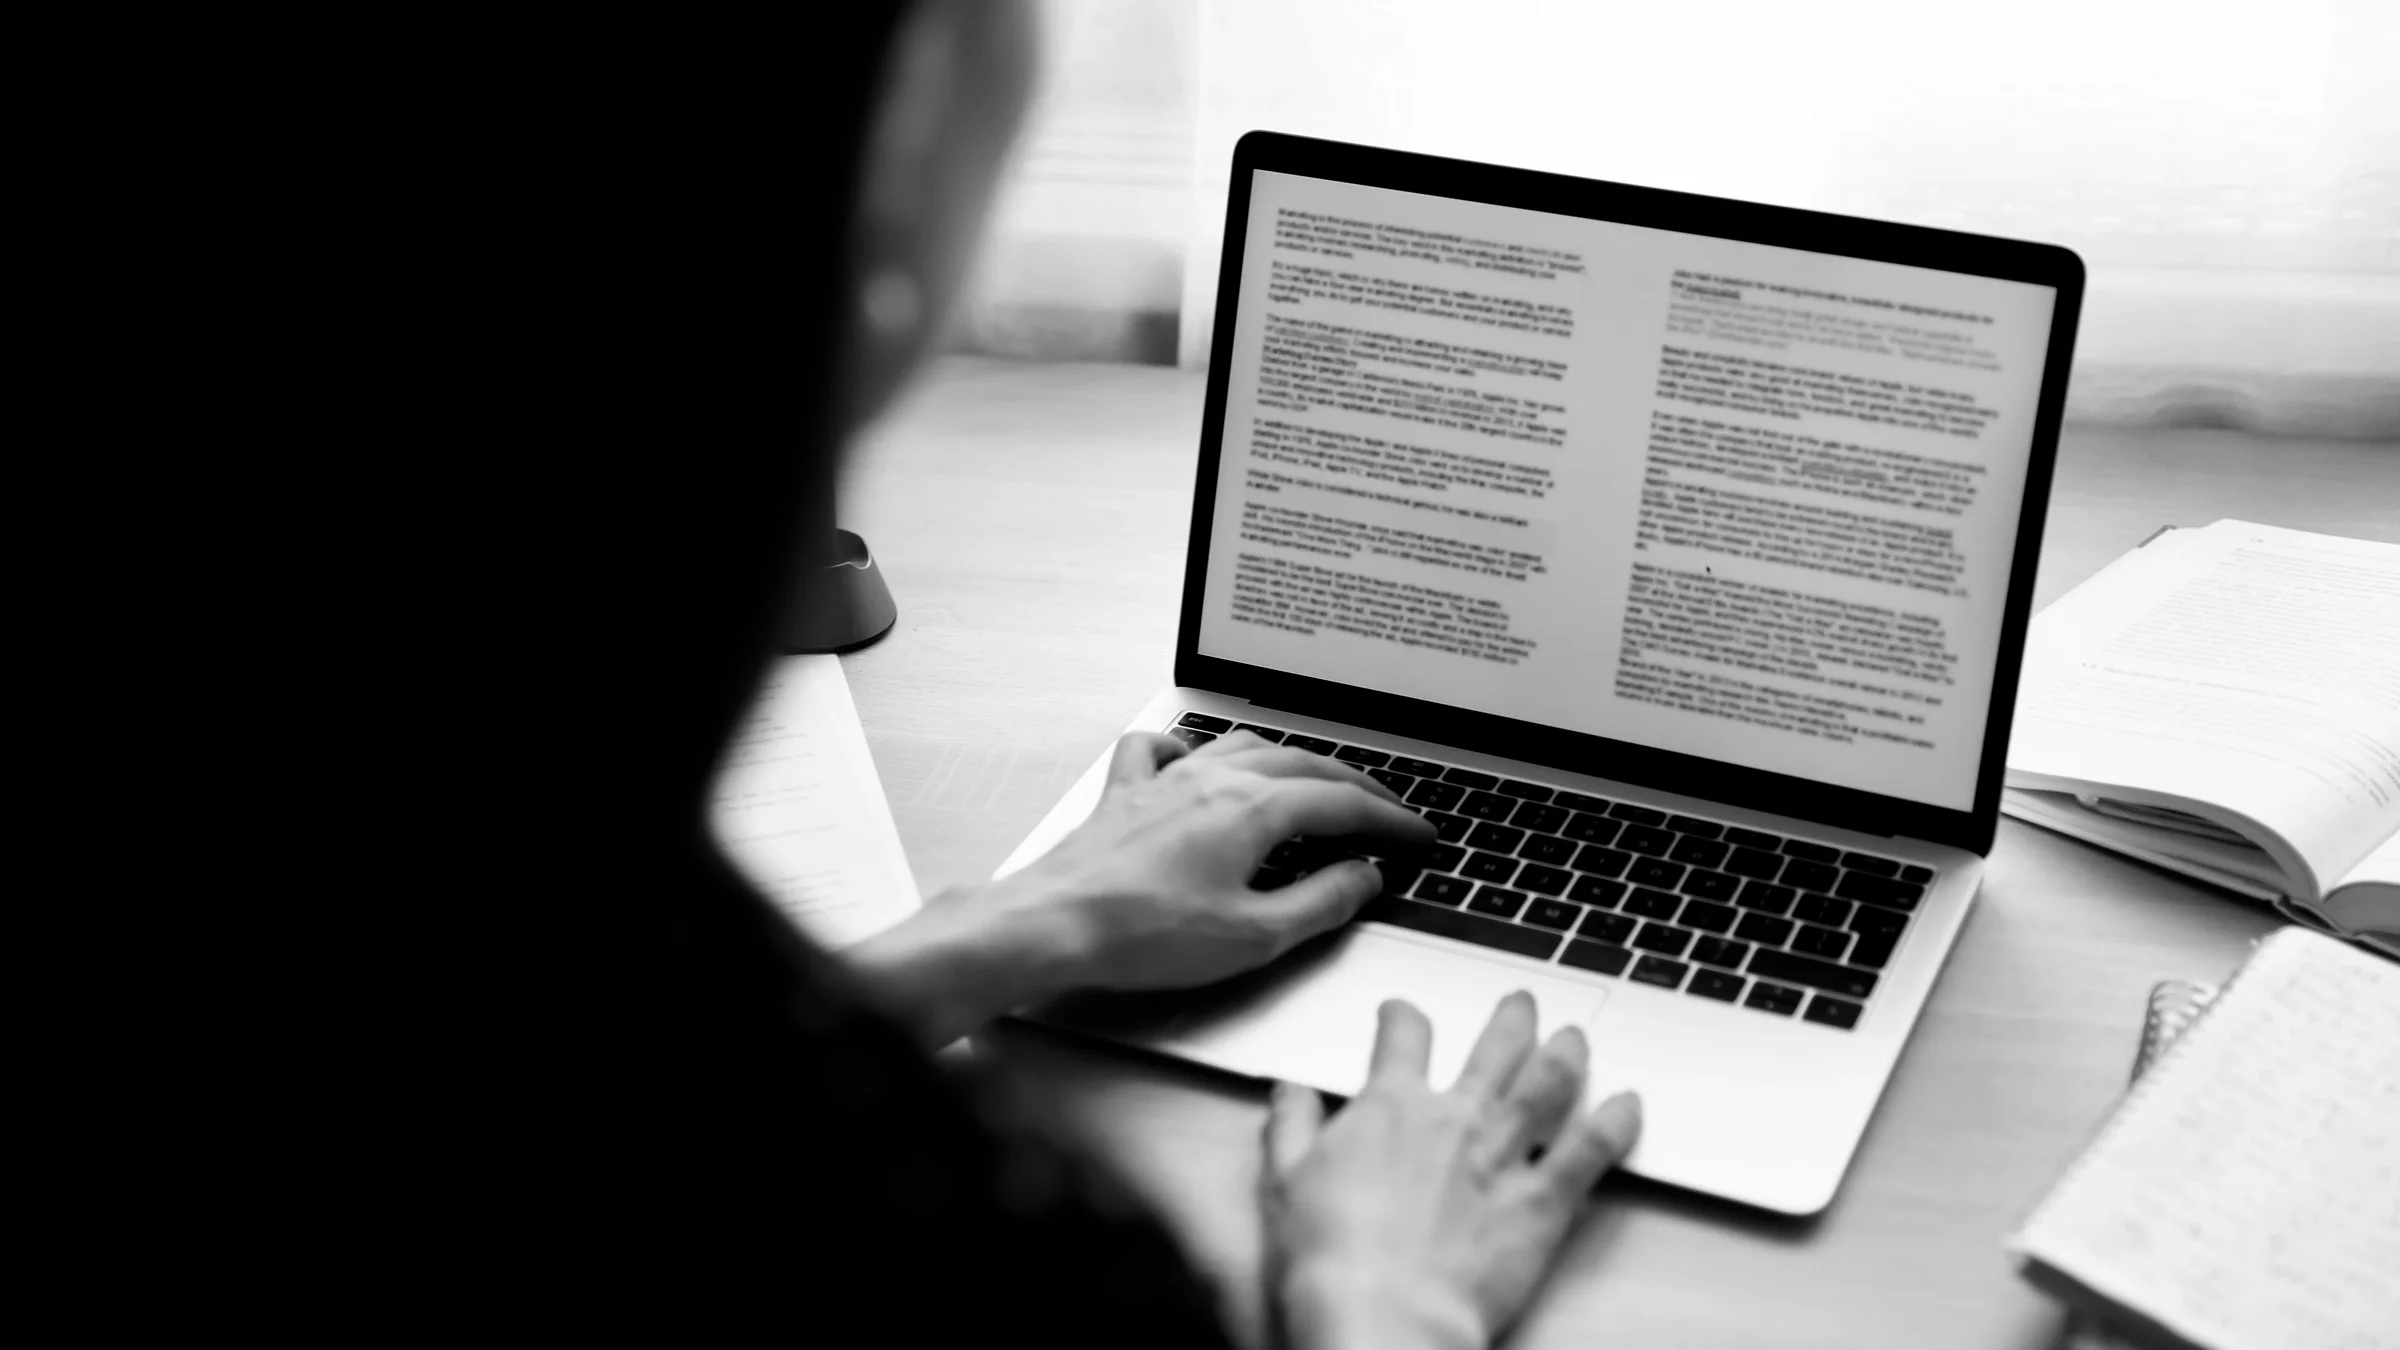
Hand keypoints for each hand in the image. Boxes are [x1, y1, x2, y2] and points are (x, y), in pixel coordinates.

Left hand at [982, 729, 1434, 990]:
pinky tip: (1197, 763)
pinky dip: (1192, 749)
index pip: (1343, 805)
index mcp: (1254, 809)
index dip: (1390, 821)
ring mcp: (1166, 780)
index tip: (1419, 837)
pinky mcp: (1125, 794)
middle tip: (1386, 810)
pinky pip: (1165, 748)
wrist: (1053, 925)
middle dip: (1355, 786)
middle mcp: (1213, 779)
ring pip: (1244, 746)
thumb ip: (1322, 902)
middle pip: (1304, 764)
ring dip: (1291, 760)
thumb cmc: (1144, 935)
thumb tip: (1364, 876)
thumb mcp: (1256, 935)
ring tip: (1315, 781)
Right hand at [1261, 995, 1642, 1349]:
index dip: (1402, 1016)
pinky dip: (1616, 1123)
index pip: (1403, 1036)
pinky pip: (1591, 1151)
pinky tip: (1631, 1105)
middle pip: (1495, 1047)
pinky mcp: (1541, 1203)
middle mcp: (1454, 1118)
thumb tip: (1291, 1090)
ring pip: (1548, 1083)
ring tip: (1576, 1036)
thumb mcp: (1283, 1182)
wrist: (1382, 1315)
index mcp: (1390, 1107)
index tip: (1402, 1014)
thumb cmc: (1330, 1259)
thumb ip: (1291, 1126)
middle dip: (1512, 1018)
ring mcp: (1503, 1156)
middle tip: (1523, 1003)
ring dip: (1567, 1052)